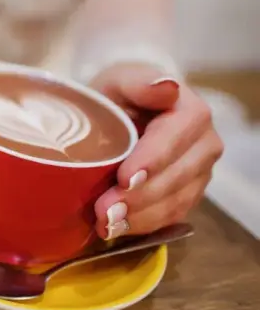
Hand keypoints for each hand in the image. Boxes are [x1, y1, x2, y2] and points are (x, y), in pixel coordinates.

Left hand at [90, 63, 222, 239]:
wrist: (119, 114)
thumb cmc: (118, 95)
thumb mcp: (119, 80)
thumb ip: (139, 83)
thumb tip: (167, 87)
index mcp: (191, 110)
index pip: (179, 136)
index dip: (153, 159)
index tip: (124, 178)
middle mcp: (204, 143)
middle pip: (179, 175)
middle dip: (141, 196)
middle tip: (104, 210)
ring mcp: (199, 172)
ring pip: (176, 200)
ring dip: (140, 216)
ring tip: (106, 224)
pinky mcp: (188, 194)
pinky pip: (171, 216)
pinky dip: (143, 225)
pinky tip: (116, 229)